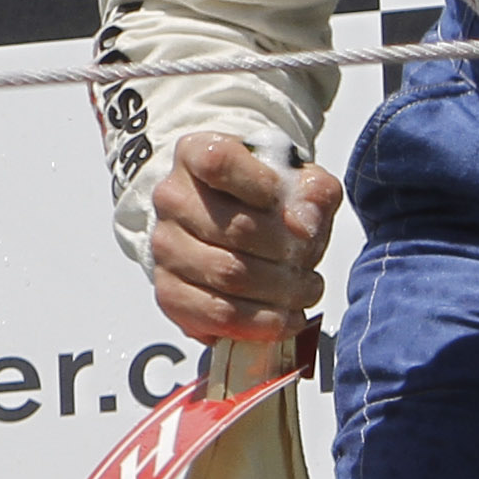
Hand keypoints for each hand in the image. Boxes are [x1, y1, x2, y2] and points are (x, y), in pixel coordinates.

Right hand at [144, 131, 340, 343]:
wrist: (229, 224)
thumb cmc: (262, 201)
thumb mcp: (298, 183)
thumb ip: (313, 193)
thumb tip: (303, 224)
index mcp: (196, 155)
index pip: (221, 164)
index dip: (264, 189)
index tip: (292, 212)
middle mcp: (172, 198)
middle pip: (239, 230)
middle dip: (288, 256)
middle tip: (308, 267)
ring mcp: (165, 245)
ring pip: (230, 276)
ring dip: (281, 292)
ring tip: (301, 291)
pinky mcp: (168, 291)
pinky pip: (216, 314)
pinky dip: (259, 323)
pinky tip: (281, 317)